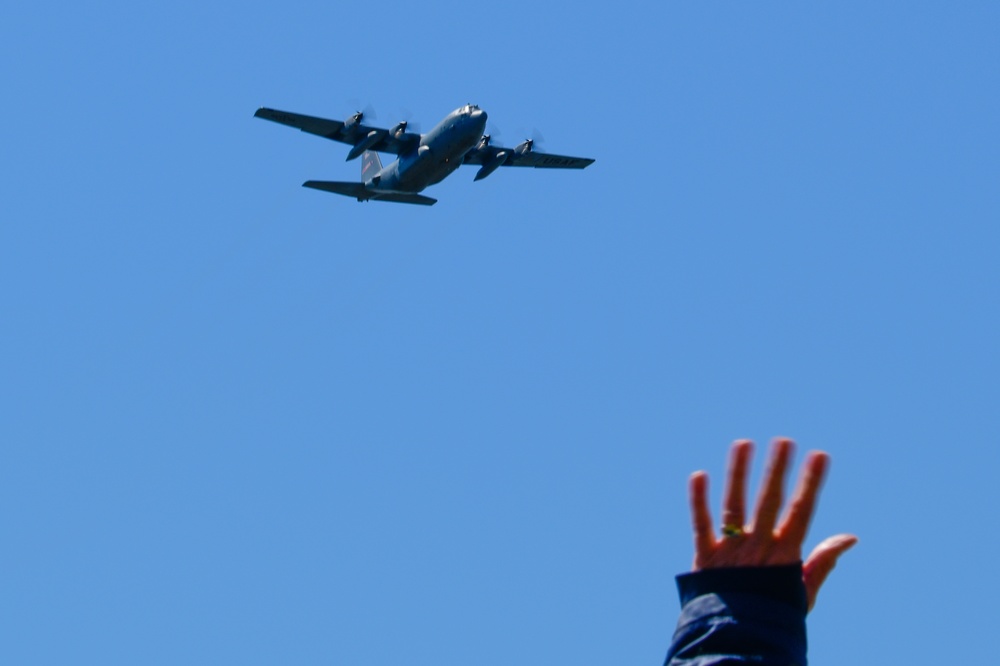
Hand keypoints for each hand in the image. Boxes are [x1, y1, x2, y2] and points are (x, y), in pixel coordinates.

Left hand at [688, 438, 857, 610]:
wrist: (739, 644)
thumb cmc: (775, 616)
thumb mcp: (804, 592)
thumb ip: (823, 562)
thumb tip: (850, 537)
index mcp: (785, 556)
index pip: (801, 512)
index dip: (811, 482)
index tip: (819, 455)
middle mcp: (758, 549)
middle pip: (769, 502)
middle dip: (777, 470)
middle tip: (784, 440)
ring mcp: (731, 552)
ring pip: (735, 506)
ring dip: (738, 473)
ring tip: (743, 443)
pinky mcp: (705, 559)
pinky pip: (700, 525)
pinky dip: (698, 500)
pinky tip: (698, 475)